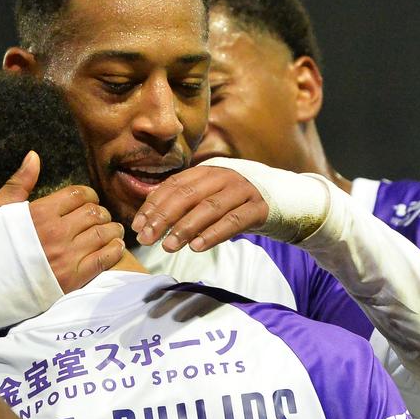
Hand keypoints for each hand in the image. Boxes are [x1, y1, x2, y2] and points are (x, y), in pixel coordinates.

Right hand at [0, 151, 123, 289]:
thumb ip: (19, 182)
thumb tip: (34, 156)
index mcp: (40, 213)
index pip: (78, 194)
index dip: (88, 195)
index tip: (89, 200)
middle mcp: (56, 233)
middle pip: (94, 213)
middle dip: (101, 212)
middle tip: (101, 217)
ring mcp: (66, 257)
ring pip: (104, 234)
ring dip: (112, 230)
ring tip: (113, 230)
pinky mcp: (73, 279)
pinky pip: (105, 260)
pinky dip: (115, 250)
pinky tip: (116, 247)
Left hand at [130, 164, 269, 252]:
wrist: (281, 203)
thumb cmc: (235, 205)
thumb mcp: (209, 199)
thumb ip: (183, 205)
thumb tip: (145, 219)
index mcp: (206, 172)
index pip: (173, 185)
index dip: (153, 205)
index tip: (138, 226)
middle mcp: (223, 176)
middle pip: (187, 195)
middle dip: (163, 217)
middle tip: (147, 239)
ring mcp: (242, 190)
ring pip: (209, 207)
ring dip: (186, 227)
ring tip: (169, 246)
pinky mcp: (259, 208)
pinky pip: (234, 221)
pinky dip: (214, 234)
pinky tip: (197, 247)